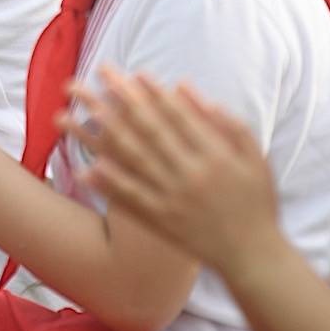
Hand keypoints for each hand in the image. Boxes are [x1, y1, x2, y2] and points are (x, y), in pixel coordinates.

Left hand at [71, 69, 281, 281]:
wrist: (254, 257)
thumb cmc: (258, 203)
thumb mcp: (255, 158)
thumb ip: (226, 123)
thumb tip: (188, 89)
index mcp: (214, 155)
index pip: (177, 115)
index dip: (153, 92)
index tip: (130, 73)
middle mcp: (190, 174)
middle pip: (147, 129)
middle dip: (118, 100)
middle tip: (92, 78)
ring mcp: (173, 198)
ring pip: (132, 160)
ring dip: (99, 135)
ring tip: (72, 115)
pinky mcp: (162, 221)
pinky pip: (131, 199)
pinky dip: (109, 184)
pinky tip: (86, 168)